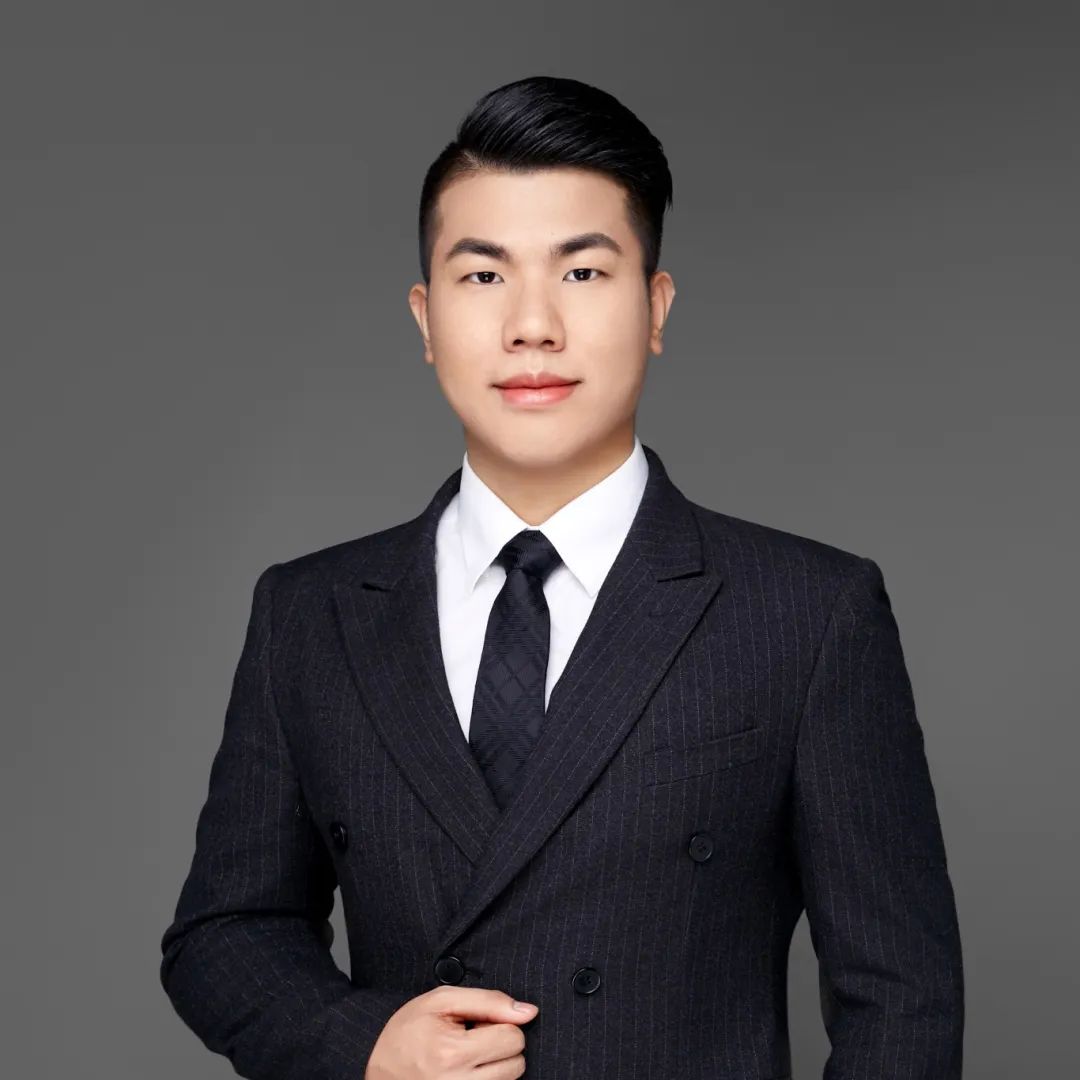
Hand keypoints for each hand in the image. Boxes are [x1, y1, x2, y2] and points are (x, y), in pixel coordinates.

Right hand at [365, 985, 537, 1078]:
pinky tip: (468, 1071)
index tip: (478, 1023)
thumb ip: (488, 1001)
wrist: (378, 1070)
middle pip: (516, 1063)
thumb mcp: (441, 1002)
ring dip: (496, 1065)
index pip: (513, 1037)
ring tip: (467, 1056)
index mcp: (452, 1053)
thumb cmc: (408, 1032)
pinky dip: (489, 1079)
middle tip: (472, 1040)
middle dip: (501, 1045)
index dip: (499, 1023)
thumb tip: (529, 1012)